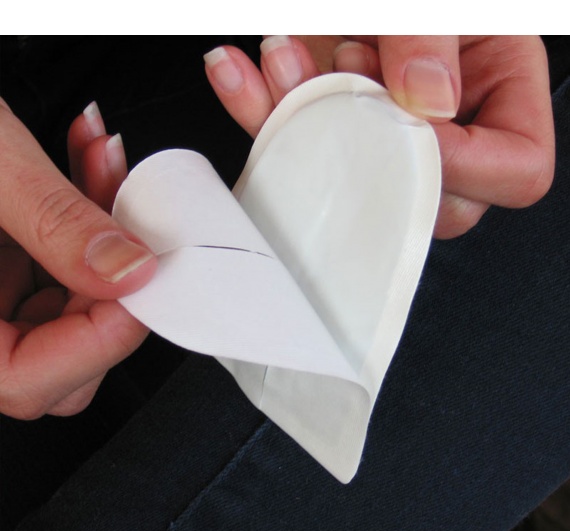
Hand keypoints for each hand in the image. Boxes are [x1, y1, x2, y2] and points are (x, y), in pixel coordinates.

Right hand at [0, 99, 155, 418]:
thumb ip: (53, 220)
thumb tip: (128, 271)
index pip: (27, 380)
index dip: (99, 342)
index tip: (146, 284)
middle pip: (55, 357)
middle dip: (108, 290)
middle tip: (132, 233)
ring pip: (65, 308)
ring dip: (102, 240)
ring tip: (102, 165)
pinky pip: (52, 268)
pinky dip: (79, 221)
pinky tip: (86, 164)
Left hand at [204, 36, 554, 238]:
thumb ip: (430, 38)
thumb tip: (427, 102)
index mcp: (504, 85)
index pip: (515, 169)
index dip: (463, 167)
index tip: (408, 123)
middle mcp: (451, 118)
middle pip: (433, 198)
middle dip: (372, 149)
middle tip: (348, 76)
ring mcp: (389, 128)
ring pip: (354, 181)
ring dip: (300, 125)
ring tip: (284, 56)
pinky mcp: (334, 125)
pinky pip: (300, 146)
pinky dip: (260, 111)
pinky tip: (239, 73)